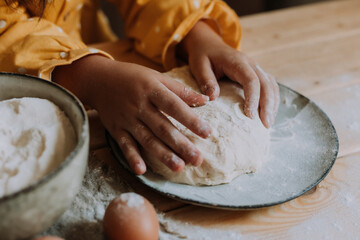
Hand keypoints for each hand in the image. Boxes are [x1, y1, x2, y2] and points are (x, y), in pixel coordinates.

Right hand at [53, 55, 210, 174]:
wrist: (99, 79)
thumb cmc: (133, 77)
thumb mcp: (157, 77)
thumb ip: (180, 90)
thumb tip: (205, 100)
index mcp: (152, 90)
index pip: (174, 106)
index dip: (191, 120)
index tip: (207, 133)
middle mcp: (140, 106)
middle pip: (162, 127)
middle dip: (181, 145)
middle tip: (197, 159)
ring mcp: (127, 119)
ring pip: (147, 139)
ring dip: (162, 154)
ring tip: (179, 167)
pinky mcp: (116, 129)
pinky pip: (124, 145)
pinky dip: (132, 157)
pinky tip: (142, 170)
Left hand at [179, 21, 279, 127]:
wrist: (208, 45)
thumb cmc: (203, 56)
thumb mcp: (199, 66)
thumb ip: (206, 81)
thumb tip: (213, 98)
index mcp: (237, 62)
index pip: (251, 80)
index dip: (253, 98)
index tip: (249, 116)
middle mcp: (251, 64)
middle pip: (266, 84)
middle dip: (268, 105)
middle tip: (266, 125)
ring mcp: (256, 69)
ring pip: (271, 85)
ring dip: (272, 104)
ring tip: (268, 124)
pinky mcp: (257, 74)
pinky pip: (270, 86)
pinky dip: (272, 100)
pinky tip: (268, 114)